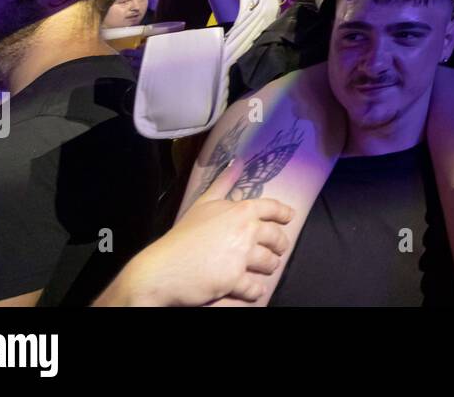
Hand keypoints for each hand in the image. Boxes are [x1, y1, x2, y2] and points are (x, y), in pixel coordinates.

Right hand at [113, 159, 292, 304]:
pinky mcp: (235, 279)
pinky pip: (255, 288)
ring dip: (270, 266)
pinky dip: (256, 290)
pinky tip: (254, 289)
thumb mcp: (203, 204)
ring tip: (266, 268)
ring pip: (270, 263)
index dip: (283, 213)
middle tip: (277, 250)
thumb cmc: (181, 236)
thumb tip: (237, 162)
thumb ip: (223, 183)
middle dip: (279, 245)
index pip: (272, 208)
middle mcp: (246, 230)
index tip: (290, 217)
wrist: (163, 268)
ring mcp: (241, 255)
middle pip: (276, 237)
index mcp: (240, 210)